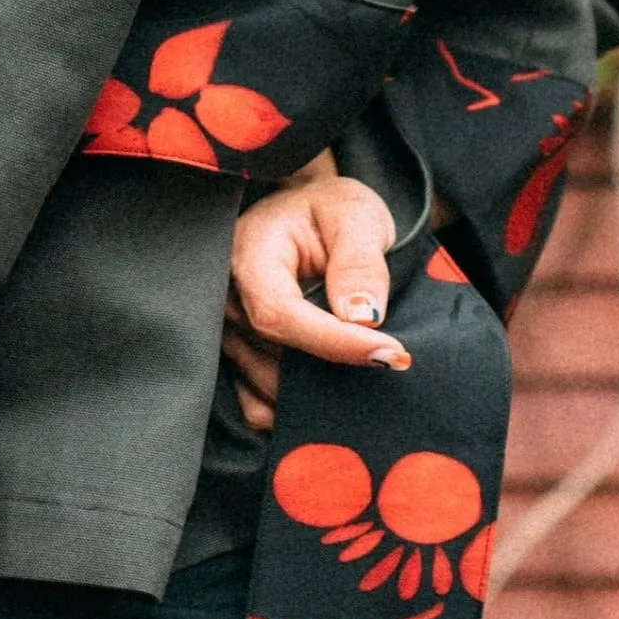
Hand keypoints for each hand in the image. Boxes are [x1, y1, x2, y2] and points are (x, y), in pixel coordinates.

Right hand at [225, 154, 408, 433]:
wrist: (306, 214)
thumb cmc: (330, 210)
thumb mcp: (356, 216)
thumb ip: (360, 263)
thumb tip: (363, 317)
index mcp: (248, 254)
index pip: (280, 313)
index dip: (334, 342)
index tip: (390, 354)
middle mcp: (225, 297)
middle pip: (274, 353)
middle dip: (332, 369)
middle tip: (392, 365)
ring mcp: (225, 331)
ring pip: (267, 382)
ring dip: (316, 390)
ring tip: (365, 374)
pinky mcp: (235, 356)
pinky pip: (254, 402)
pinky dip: (290, 408)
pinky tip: (326, 397)